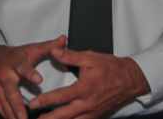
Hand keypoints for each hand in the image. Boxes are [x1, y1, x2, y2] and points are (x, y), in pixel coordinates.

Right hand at [0, 35, 67, 118]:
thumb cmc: (14, 55)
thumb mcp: (30, 49)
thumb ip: (48, 46)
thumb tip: (64, 38)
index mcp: (15, 63)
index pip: (23, 67)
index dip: (30, 73)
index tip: (39, 80)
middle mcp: (5, 75)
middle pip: (11, 91)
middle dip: (17, 104)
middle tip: (24, 116)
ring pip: (4, 103)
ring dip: (12, 114)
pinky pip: (0, 109)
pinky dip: (7, 117)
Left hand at [28, 48, 149, 118]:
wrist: (129, 79)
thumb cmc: (110, 67)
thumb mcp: (90, 58)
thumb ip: (70, 56)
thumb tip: (53, 51)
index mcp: (85, 88)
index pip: (62, 97)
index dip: (46, 101)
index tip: (33, 103)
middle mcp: (88, 104)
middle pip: (64, 115)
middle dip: (47, 118)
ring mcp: (92, 112)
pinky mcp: (95, 116)